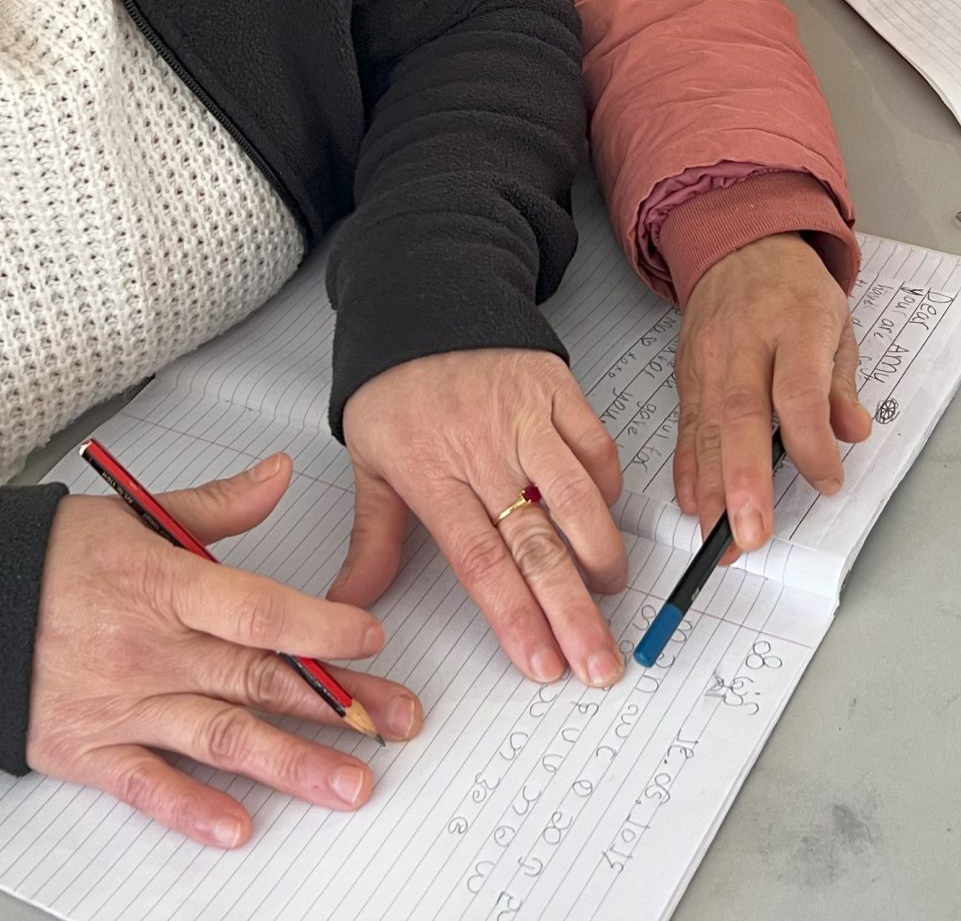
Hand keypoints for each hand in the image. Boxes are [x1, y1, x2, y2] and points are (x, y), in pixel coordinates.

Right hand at [26, 453, 421, 848]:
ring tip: (352, 785)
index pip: (257, 610)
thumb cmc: (42, 556)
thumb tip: (280, 473)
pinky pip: (147, 785)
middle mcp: (148, 649)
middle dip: (337, 705)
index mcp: (163, 584)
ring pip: (220, 737)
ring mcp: (119, 704)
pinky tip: (239, 828)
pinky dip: (191, 810)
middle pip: (257, 678)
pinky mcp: (85, 750)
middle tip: (398, 723)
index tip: (372, 640)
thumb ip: (214, 506)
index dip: (320, 628)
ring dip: (291, 764)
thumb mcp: (131, 513)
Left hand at [335, 349, 627, 690]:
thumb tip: (349, 604)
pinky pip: (596, 447)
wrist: (422, 296)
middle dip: (572, 612)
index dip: (514, 615)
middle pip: (536, 544)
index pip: (479, 560)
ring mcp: (526, 418)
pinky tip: (607, 524)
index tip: (541, 663)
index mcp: (431, 473)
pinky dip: (607, 489)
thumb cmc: (394, 387)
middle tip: (598, 661)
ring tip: (611, 596)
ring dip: (601, 555)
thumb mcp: (368, 462)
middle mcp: (483, 450)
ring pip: (577, 498)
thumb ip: (372, 540)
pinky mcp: (558, 389)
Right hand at [674, 234, 870, 557]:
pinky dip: (688, 470)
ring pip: (706, 429)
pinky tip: (694, 505)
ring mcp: (708, 360)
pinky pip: (685, 427)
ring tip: (721, 538)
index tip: (829, 483)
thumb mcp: (837, 321)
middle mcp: (744, 344)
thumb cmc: (795, 290)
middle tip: (752, 533)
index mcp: (795, 325)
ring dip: (712, 489)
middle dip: (745, 480)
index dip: (812, 444)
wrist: (738, 245)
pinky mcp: (685, 376)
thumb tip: (853, 431)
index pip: (799, 392)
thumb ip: (841, 382)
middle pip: (742, 415)